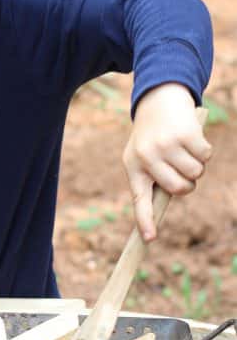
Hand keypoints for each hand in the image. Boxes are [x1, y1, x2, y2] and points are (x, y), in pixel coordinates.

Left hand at [123, 83, 211, 241]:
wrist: (158, 99)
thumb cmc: (150, 136)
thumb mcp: (141, 156)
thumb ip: (151, 181)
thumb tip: (157, 213)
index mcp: (134, 167)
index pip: (139, 200)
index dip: (145, 221)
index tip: (149, 239)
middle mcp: (147, 157)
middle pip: (179, 189)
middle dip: (187, 184)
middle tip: (182, 169)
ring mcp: (166, 146)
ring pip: (195, 173)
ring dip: (197, 165)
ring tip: (184, 150)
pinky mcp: (185, 133)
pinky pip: (206, 156)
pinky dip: (204, 150)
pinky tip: (192, 138)